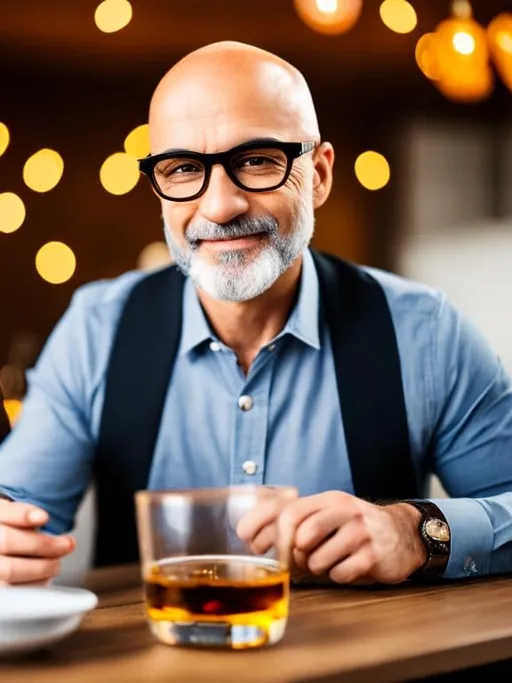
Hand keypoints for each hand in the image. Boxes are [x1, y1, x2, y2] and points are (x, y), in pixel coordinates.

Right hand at [0, 500, 75, 584]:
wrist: (3, 556)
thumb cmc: (11, 534)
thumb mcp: (13, 518)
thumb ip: (23, 515)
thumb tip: (40, 519)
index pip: (4, 512)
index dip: (23, 514)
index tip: (44, 517)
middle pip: (7, 541)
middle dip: (43, 544)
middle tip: (68, 544)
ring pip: (9, 569)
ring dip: (41, 567)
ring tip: (56, 564)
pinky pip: (13, 591)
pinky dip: (33, 585)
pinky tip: (44, 578)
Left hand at [238, 491, 425, 584]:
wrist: (404, 534)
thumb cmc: (355, 528)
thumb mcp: (330, 514)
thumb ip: (300, 520)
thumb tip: (257, 539)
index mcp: (328, 500)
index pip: (288, 511)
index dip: (266, 529)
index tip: (252, 543)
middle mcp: (344, 510)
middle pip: (300, 534)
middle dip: (291, 555)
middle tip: (296, 562)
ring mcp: (360, 532)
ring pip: (317, 559)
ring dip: (316, 568)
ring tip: (328, 561)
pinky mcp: (373, 555)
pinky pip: (339, 573)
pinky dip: (338, 575)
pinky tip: (347, 567)